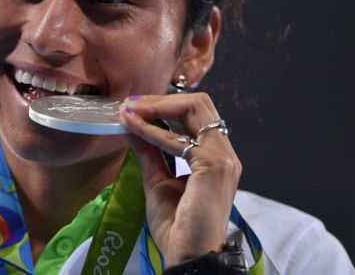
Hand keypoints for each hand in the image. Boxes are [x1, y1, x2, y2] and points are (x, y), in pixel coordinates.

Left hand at [118, 93, 241, 265]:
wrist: (189, 255)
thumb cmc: (177, 227)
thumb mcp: (157, 180)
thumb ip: (149, 152)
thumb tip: (132, 126)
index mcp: (214, 156)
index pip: (195, 114)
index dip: (164, 106)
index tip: (134, 107)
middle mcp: (224, 153)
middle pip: (199, 104)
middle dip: (161, 100)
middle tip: (131, 103)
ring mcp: (223, 157)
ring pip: (194, 109)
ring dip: (156, 107)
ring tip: (129, 109)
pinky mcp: (214, 165)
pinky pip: (178, 139)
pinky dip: (152, 130)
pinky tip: (133, 128)